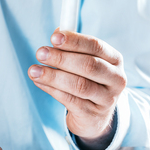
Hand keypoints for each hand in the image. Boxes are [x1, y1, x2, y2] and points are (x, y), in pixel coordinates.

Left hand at [28, 29, 126, 149]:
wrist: (94, 116)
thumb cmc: (89, 81)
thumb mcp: (85, 61)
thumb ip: (73, 47)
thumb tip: (57, 33)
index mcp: (114, 60)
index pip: (96, 46)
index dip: (74, 41)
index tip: (54, 37)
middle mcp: (116, 79)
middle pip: (89, 65)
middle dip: (61, 58)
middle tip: (41, 53)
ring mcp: (106, 99)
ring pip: (79, 85)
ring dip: (53, 76)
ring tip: (34, 70)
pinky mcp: (92, 115)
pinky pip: (70, 100)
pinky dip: (52, 90)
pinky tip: (39, 82)